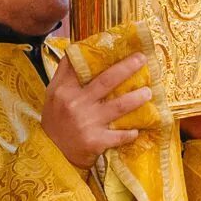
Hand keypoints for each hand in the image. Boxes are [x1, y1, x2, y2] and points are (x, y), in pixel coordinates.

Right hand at [41, 54, 152, 168]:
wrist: (52, 154)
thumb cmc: (55, 121)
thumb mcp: (53, 95)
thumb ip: (64, 73)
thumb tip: (79, 49)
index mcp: (64, 90)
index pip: (81, 66)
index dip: (100, 53)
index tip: (119, 45)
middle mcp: (76, 104)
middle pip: (106, 81)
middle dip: (127, 68)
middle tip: (142, 59)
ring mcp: (87, 123)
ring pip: (119, 106)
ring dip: (137, 98)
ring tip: (148, 92)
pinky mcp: (96, 141)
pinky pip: (120, 135)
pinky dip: (131, 132)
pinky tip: (138, 129)